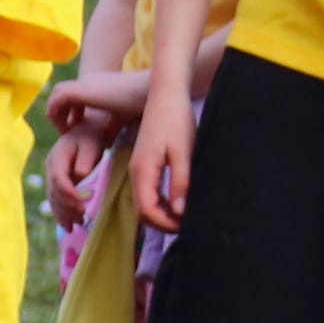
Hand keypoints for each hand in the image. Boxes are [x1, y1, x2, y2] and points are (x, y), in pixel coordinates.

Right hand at [44, 125, 109, 228]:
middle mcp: (50, 168)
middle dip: (67, 207)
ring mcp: (51, 176)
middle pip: (54, 192)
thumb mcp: (92, 144)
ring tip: (75, 226)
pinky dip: (62, 214)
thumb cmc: (92, 137)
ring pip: (53, 199)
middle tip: (82, 218)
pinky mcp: (57, 183)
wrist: (87, 132)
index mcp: (57, 157)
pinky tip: (69, 225)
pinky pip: (56, 201)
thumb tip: (81, 176)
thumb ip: (86, 160)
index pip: (59, 179)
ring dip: (63, 214)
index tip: (82, 205)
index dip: (69, 194)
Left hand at [45, 65, 149, 142]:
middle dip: (60, 113)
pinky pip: (56, 100)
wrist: (147, 92)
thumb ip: (110, 127)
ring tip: (67, 132)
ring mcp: (84, 83)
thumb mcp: (120, 118)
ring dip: (57, 114)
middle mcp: (88, 81)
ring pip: (56, 95)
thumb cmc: (140, 106)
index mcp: (96, 85)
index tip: (76, 130)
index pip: (72, 96)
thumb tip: (105, 143)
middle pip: (60, 93)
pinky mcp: (82, 90)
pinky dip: (57, 114)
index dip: (69, 112)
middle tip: (68, 132)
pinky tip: (70, 129)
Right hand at [131, 85, 196, 232]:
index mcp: (143, 172)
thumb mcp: (183, 153)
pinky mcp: (143, 164)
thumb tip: (181, 212)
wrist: (165, 95)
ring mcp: (137, 169)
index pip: (148, 211)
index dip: (166, 225)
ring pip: (144, 203)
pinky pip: (147, 192)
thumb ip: (180, 183)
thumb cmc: (177, 121)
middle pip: (142, 212)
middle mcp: (135, 173)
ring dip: (162, 214)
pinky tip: (177, 201)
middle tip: (188, 225)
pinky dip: (160, 203)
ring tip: (185, 216)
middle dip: (163, 223)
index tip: (187, 227)